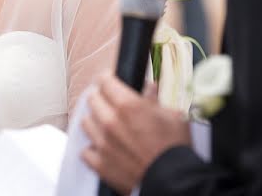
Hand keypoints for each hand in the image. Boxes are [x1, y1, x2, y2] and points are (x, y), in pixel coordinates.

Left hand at [81, 74, 190, 193]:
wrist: (173, 181)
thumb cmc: (175, 149)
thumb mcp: (172, 116)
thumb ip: (154, 100)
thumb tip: (149, 88)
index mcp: (127, 105)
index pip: (104, 80)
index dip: (108, 78)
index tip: (110, 80)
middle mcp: (110, 122)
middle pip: (92, 99)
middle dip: (101, 97)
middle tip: (111, 102)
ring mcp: (102, 144)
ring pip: (86, 122)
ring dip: (95, 121)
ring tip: (107, 124)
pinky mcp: (100, 164)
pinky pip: (86, 150)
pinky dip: (93, 148)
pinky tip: (105, 147)